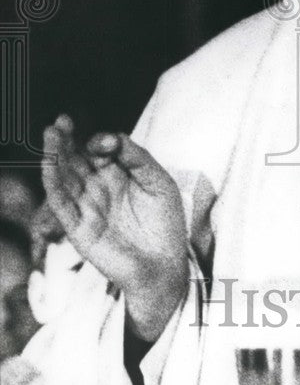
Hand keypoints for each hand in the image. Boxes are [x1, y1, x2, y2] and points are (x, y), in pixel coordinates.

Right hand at [41, 115, 187, 341]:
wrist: (166, 263)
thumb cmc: (164, 223)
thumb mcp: (157, 181)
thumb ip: (136, 156)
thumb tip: (110, 138)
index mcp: (117, 176)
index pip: (98, 152)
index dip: (98, 141)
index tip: (106, 141)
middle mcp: (98, 190)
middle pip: (76, 160)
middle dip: (67, 140)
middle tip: (61, 121)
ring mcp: (86, 208)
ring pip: (64, 178)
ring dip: (55, 156)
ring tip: (51, 134)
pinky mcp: (79, 229)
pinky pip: (62, 204)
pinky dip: (53, 185)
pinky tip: (49, 165)